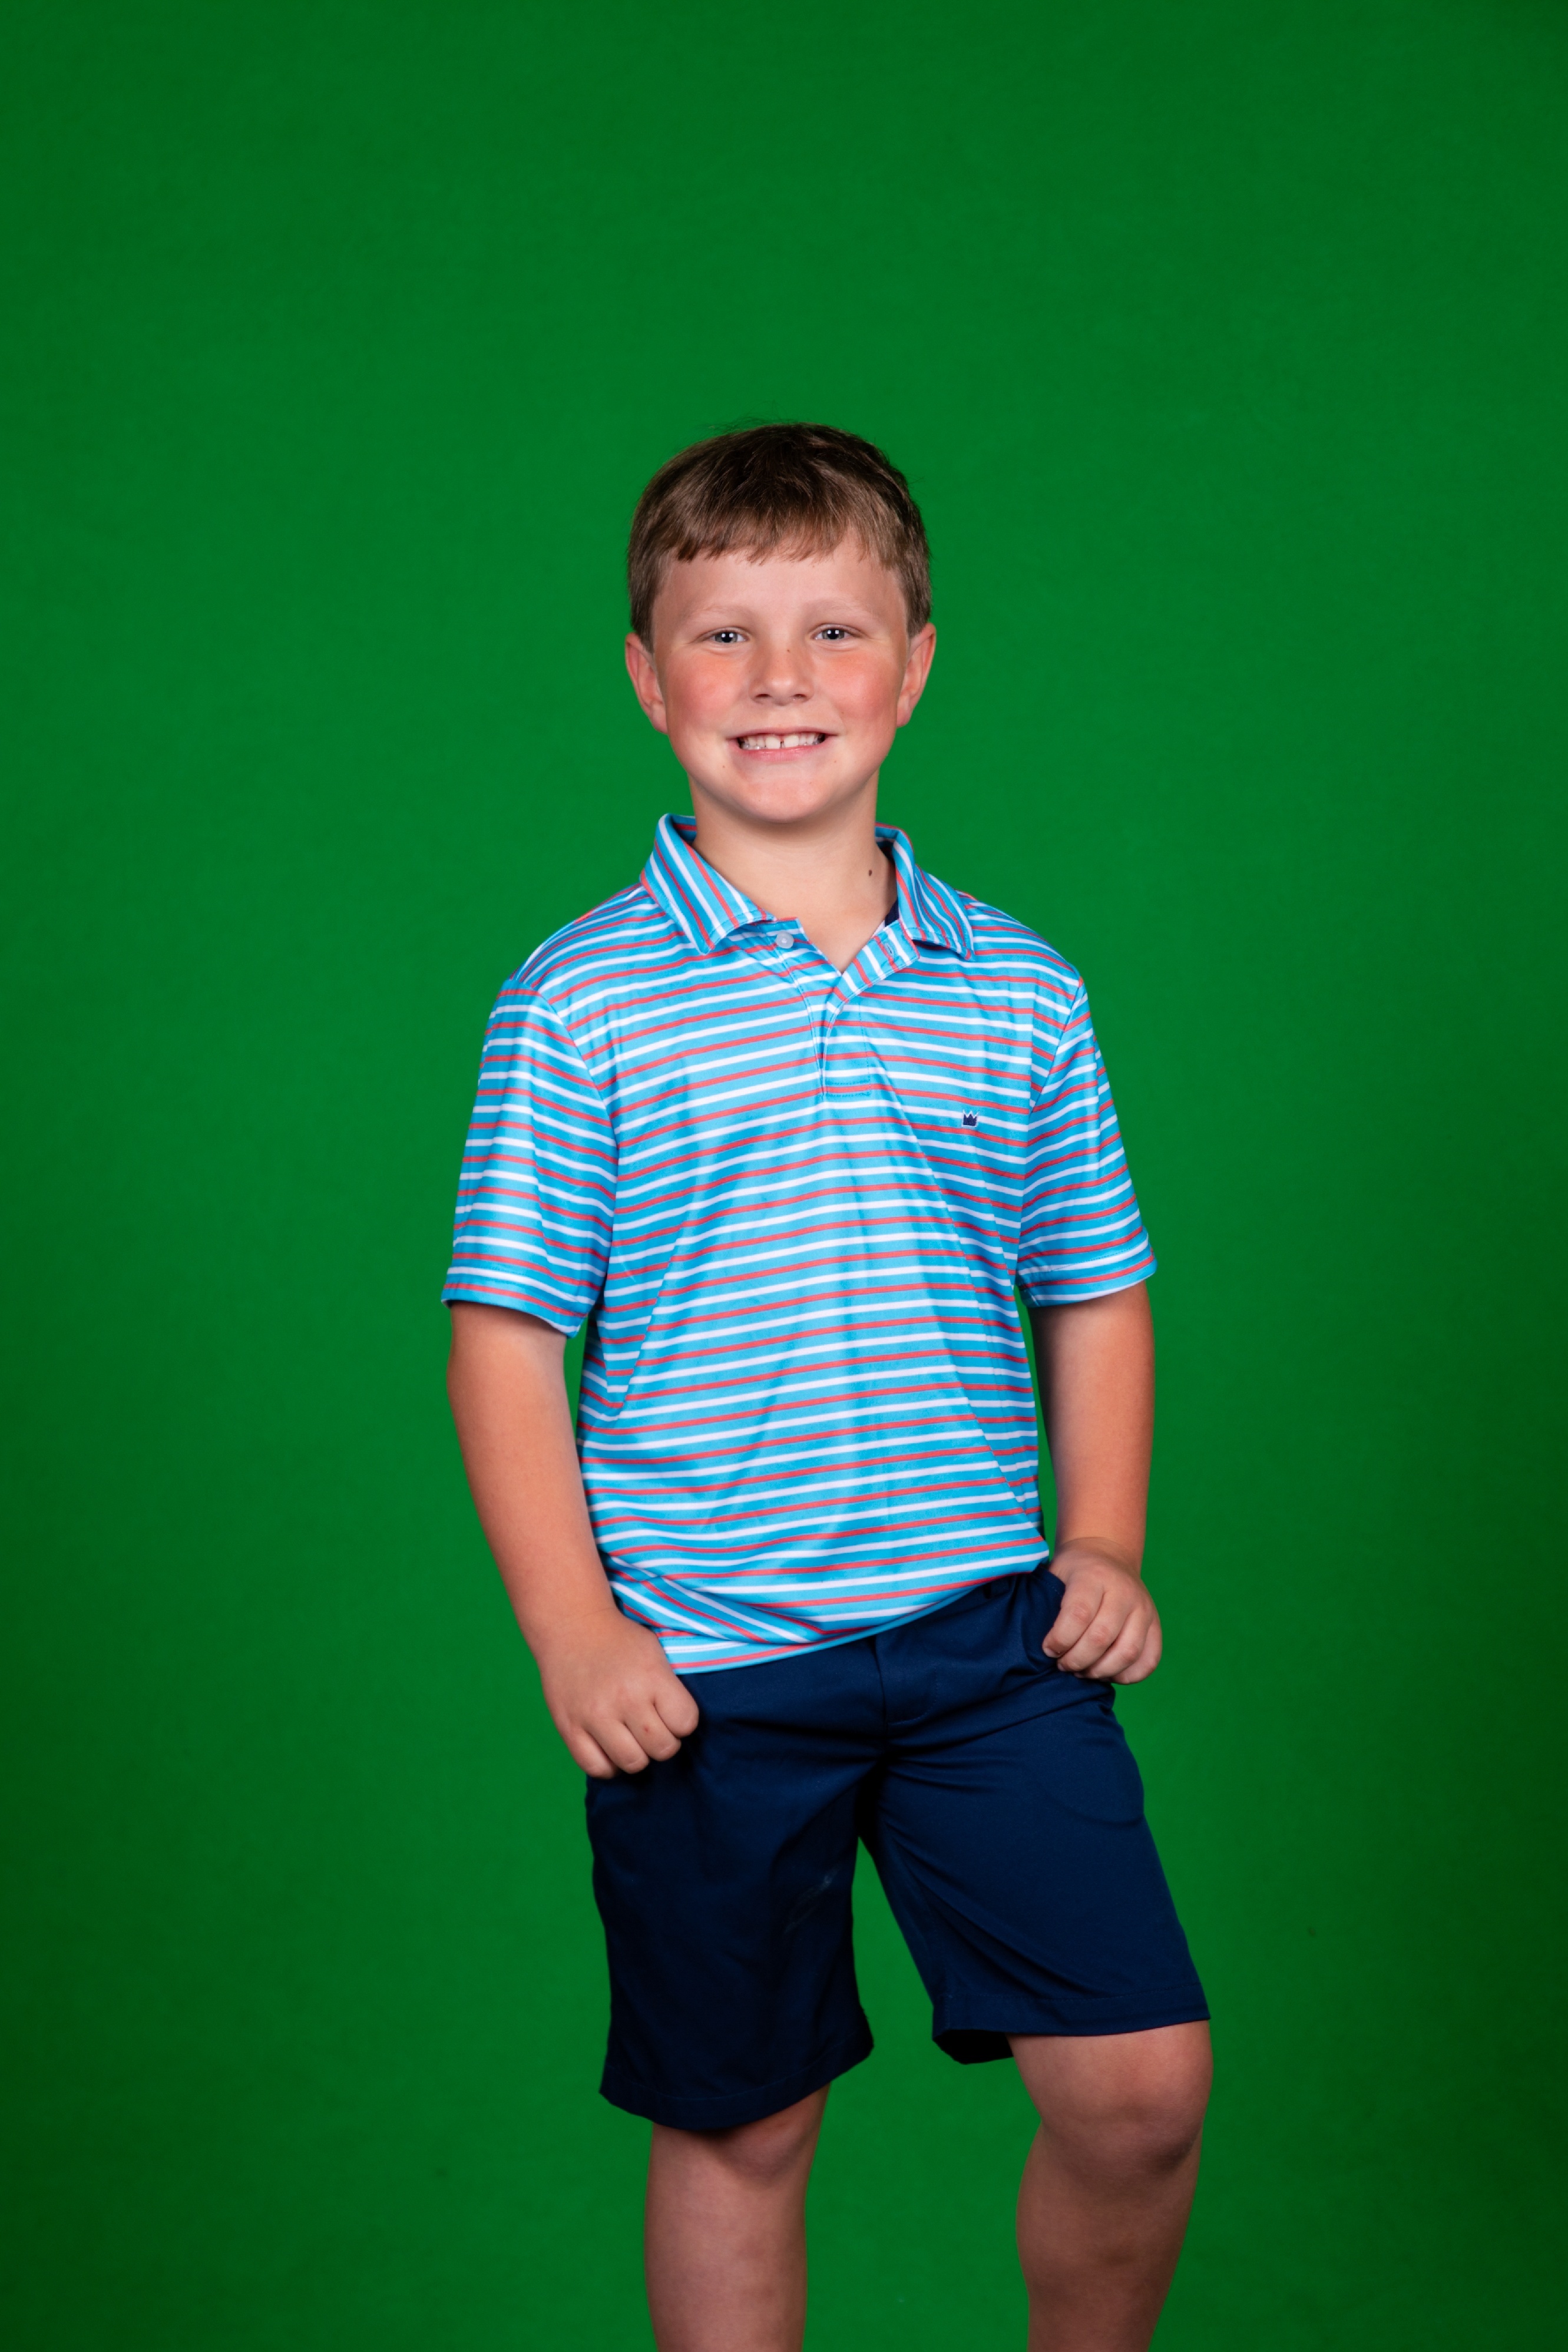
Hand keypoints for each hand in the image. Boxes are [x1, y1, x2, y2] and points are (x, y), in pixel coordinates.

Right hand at [536, 1610, 699, 1778]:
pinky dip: (608, 1764)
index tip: (672, 1713)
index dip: (682, 1721)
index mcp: (651, 1677)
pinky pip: (596, 1768)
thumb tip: (680, 1728)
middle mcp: (625, 1699)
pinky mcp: (569, 1728)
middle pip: (662, 1748)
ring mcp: (594, 1716)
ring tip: (632, 1738)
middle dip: (664, 1740)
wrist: (572, 1627)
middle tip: (652, 1726)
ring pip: (633, 1762)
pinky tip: (609, 1747)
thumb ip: (669, 1689)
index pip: (686, 1723)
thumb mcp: (655, 1653)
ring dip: (638, 1754)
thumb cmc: (619, 1641)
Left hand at [1044, 1540, 1161, 1683]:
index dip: (1060, 1640)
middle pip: (1102, 1637)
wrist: (1107, 1554)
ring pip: (1128, 1652)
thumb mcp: (1055, 1574)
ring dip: (1100, 1671)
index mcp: (1094, 1576)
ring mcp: (1144, 1609)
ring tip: (1082, 1671)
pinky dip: (1127, 1675)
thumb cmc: (1074, 1572)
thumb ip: (1047, 1604)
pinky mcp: (1155, 1624)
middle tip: (1063, 1665)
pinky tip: (1106, 1672)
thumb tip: (1037, 1647)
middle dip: (1077, 1660)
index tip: (1048, 1649)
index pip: (1078, 1615)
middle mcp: (1124, 1591)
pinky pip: (1149, 1660)